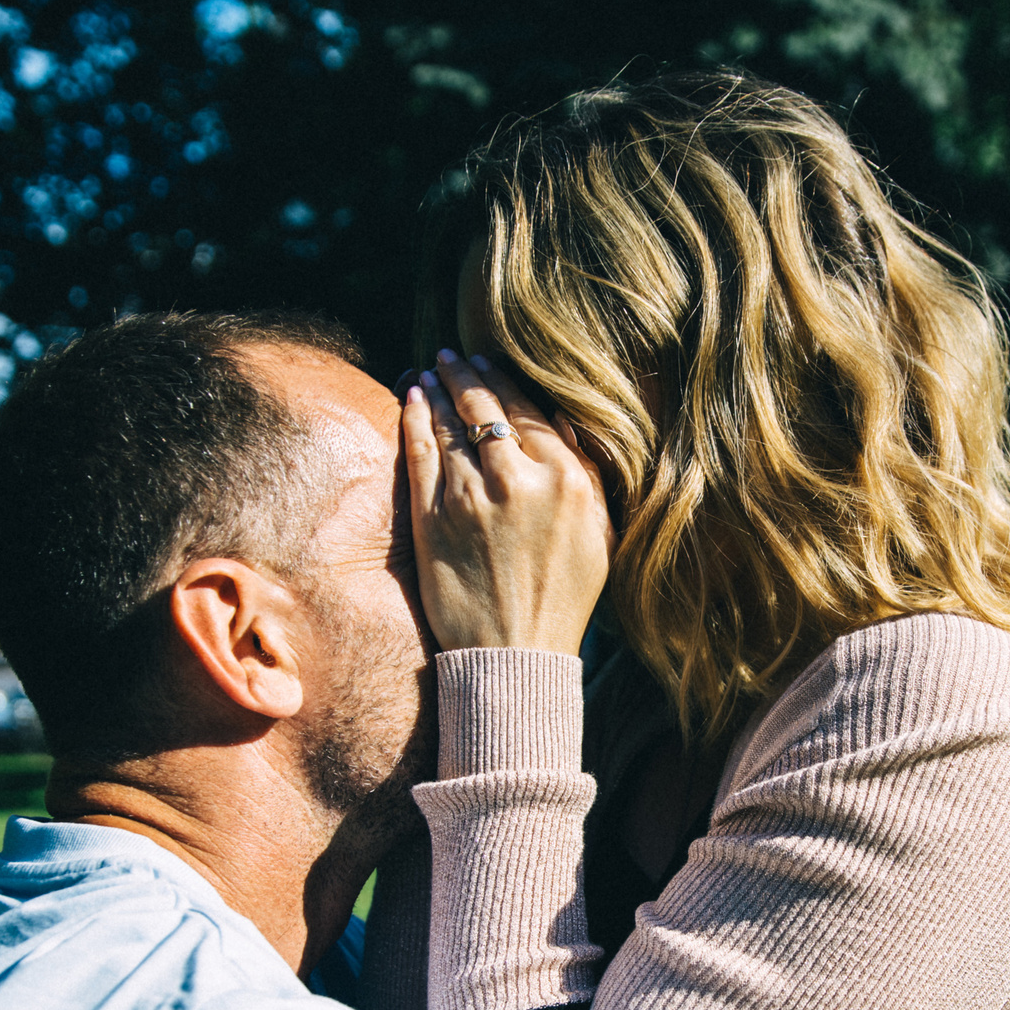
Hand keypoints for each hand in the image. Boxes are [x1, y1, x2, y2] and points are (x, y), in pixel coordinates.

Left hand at [403, 349, 612, 653]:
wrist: (515, 654)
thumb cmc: (563, 598)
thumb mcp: (597, 534)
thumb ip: (586, 474)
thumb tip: (562, 421)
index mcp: (566, 480)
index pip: (528, 410)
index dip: (504, 380)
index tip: (489, 364)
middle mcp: (518, 480)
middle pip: (485, 408)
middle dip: (466, 374)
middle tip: (452, 356)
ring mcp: (470, 498)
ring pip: (450, 424)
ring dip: (437, 389)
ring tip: (431, 370)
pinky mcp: (433, 518)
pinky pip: (420, 452)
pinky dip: (414, 418)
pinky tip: (412, 399)